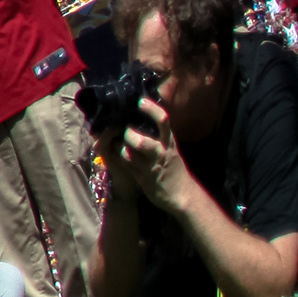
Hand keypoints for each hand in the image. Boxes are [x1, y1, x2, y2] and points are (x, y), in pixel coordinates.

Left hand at [111, 95, 197, 212]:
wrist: (182, 195)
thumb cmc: (174, 168)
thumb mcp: (170, 148)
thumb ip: (159, 135)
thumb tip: (141, 117)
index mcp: (169, 142)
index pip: (163, 122)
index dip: (151, 110)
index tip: (140, 101)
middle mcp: (160, 153)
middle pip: (141, 141)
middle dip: (127, 135)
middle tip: (121, 130)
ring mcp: (150, 167)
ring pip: (128, 154)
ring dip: (119, 147)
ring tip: (117, 142)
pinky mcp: (142, 178)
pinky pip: (125, 165)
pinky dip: (117, 157)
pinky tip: (114, 153)